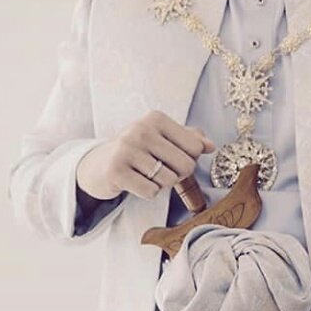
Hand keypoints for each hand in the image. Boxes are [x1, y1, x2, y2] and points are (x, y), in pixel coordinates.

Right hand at [75, 109, 214, 201]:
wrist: (99, 163)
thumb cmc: (139, 150)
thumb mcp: (163, 137)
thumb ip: (190, 138)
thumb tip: (211, 146)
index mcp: (156, 118)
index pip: (195, 147)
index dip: (190, 159)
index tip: (175, 157)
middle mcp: (141, 130)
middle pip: (185, 165)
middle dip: (180, 174)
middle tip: (164, 170)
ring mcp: (126, 150)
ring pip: (168, 180)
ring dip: (162, 184)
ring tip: (148, 174)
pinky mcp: (116, 171)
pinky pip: (151, 191)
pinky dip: (148, 192)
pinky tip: (137, 182)